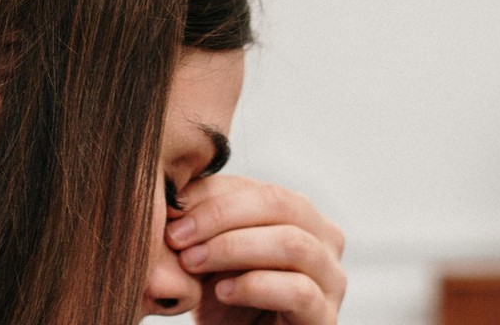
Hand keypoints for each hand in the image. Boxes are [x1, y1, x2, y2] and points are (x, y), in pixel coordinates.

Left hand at [164, 175, 345, 324]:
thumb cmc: (222, 293)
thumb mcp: (208, 250)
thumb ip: (200, 219)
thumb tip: (172, 198)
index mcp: (297, 212)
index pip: (256, 187)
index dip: (209, 195)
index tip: (168, 210)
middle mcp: (323, 238)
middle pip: (279, 204)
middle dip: (220, 216)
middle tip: (177, 237)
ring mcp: (331, 278)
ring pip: (291, 243)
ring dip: (232, 248)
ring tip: (192, 262)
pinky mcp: (325, 317)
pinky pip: (298, 290)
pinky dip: (254, 286)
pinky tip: (222, 292)